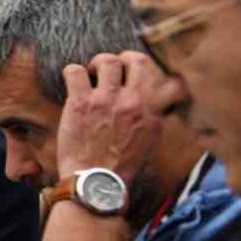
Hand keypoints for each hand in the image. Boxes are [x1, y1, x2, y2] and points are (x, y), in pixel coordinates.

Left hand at [56, 52, 164, 179]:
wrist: (96, 181)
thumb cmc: (121, 163)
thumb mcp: (151, 139)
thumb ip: (154, 114)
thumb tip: (159, 96)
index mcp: (153, 111)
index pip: (168, 77)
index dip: (152, 69)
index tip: (138, 73)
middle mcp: (133, 102)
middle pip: (137, 60)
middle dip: (124, 59)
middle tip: (112, 70)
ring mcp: (106, 101)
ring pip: (107, 61)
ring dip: (97, 64)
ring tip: (92, 76)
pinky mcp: (80, 103)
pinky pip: (75, 71)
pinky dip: (72, 72)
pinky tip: (73, 83)